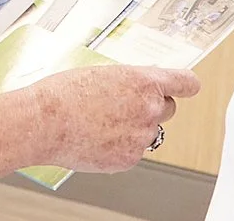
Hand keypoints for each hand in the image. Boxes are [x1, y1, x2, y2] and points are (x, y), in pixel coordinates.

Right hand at [28, 65, 200, 172]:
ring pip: (147, 132)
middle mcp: (148, 109)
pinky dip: (118, 147)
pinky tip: (95, 138)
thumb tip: (137, 90)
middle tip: (125, 107)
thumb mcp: (102, 74)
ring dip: (133, 129)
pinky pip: (131, 151)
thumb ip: (129, 82)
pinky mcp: (128, 158)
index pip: (185, 82)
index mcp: (144, 82)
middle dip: (151, 107)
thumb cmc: (65, 94)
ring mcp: (140, 136)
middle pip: (168, 109)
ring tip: (101, 123)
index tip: (189, 86)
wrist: (45, 122)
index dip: (187, 85)